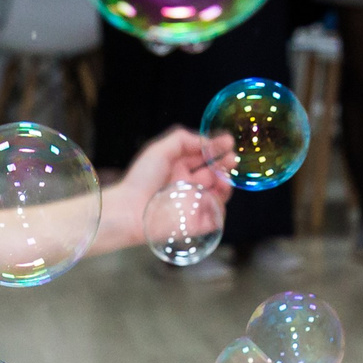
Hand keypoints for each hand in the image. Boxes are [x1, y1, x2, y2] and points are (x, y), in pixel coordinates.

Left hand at [97, 126, 234, 250]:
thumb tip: (207, 141)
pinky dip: (220, 207)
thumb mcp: (159, 150)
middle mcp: (189, 184)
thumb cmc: (141, 180)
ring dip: (226, 184)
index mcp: (180, 167)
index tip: (229, 141)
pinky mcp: (197, 223)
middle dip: (226, 165)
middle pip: (216, 173)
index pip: (204, 156)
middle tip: (232, 160)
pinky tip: (215, 197)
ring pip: (220, 194)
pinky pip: (217, 217)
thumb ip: (182, 140)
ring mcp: (193, 203)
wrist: (130, 211)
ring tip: (224, 179)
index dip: (217, 148)